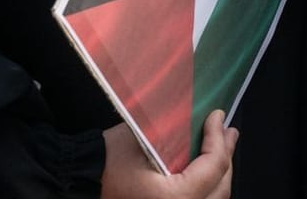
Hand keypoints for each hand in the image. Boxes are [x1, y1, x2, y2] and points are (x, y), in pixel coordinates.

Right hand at [100, 110, 234, 198]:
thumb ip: (178, 133)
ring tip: (222, 149)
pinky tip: (205, 171)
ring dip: (219, 175)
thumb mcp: (143, 139)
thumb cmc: (105, 161)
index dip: (218, 139)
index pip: (212, 167)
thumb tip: (208, 120)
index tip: (218, 116)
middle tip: (228, 133)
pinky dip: (205, 188)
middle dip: (226, 158)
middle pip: (220, 189)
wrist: (77, 183)